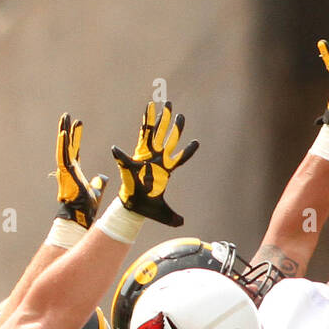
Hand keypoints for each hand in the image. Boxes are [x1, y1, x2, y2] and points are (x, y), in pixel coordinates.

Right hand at [54, 113, 106, 227]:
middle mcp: (68, 168)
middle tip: (67, 116)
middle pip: (67, 144)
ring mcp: (65, 169)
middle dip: (67, 129)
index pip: (74, 149)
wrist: (80, 215)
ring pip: (63, 146)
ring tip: (65, 117)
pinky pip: (63, 155)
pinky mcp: (65, 172)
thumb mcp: (95, 190)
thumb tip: (102, 177)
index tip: (78, 125)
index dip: (76, 137)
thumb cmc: (86, 206)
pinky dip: (63, 144)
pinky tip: (64, 132)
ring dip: (64, 131)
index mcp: (74, 171)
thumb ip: (98, 183)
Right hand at [111, 100, 198, 226]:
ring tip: (165, 105)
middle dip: (173, 126)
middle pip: (168, 139)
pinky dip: (145, 123)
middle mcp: (157, 160)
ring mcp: (148, 156)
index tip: (196, 143)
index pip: (180, 158)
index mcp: (166, 170)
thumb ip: (172, 217)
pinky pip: (142, 136)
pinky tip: (147, 109)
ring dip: (161, 119)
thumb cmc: (146, 208)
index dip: (188, 151)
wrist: (132, 207)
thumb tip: (181, 223)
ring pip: (156, 133)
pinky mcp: (138, 154)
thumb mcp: (163, 213)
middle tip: (178, 113)